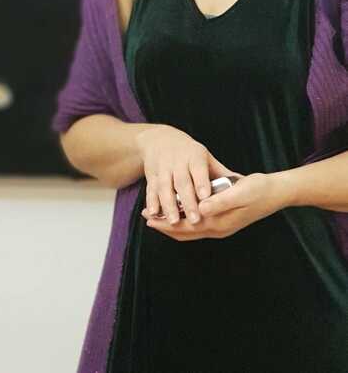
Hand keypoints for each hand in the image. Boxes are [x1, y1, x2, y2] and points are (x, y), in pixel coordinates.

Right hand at [135, 124, 243, 225]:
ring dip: (168, 205)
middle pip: (182, 182)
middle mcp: (177, 161)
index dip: (201, 183)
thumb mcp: (206, 158)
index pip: (199, 170)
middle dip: (187, 201)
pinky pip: (151, 190)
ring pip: (165, 188)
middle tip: (195, 219)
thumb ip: (221, 173)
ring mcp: (163, 168)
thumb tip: (243, 183)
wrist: (160, 140)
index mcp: (194, 156)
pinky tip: (153, 214)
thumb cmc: (189, 153)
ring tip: (174, 221)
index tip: (206, 198)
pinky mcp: (151, 175)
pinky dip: (151, 202)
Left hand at [141, 172, 284, 240]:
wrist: (276, 194)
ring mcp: (221, 227)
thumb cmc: (258, 190)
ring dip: (172, 224)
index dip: (166, 223)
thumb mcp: (239, 192)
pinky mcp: (223, 222)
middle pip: (185, 233)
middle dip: (164, 226)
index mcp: (219, 223)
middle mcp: (218, 229)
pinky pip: (197, 226)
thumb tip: (200, 209)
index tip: (149, 216)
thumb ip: (219, 201)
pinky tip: (177, 212)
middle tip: (146, 216)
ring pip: (190, 231)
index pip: (186, 227)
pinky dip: (183, 222)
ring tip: (156, 216)